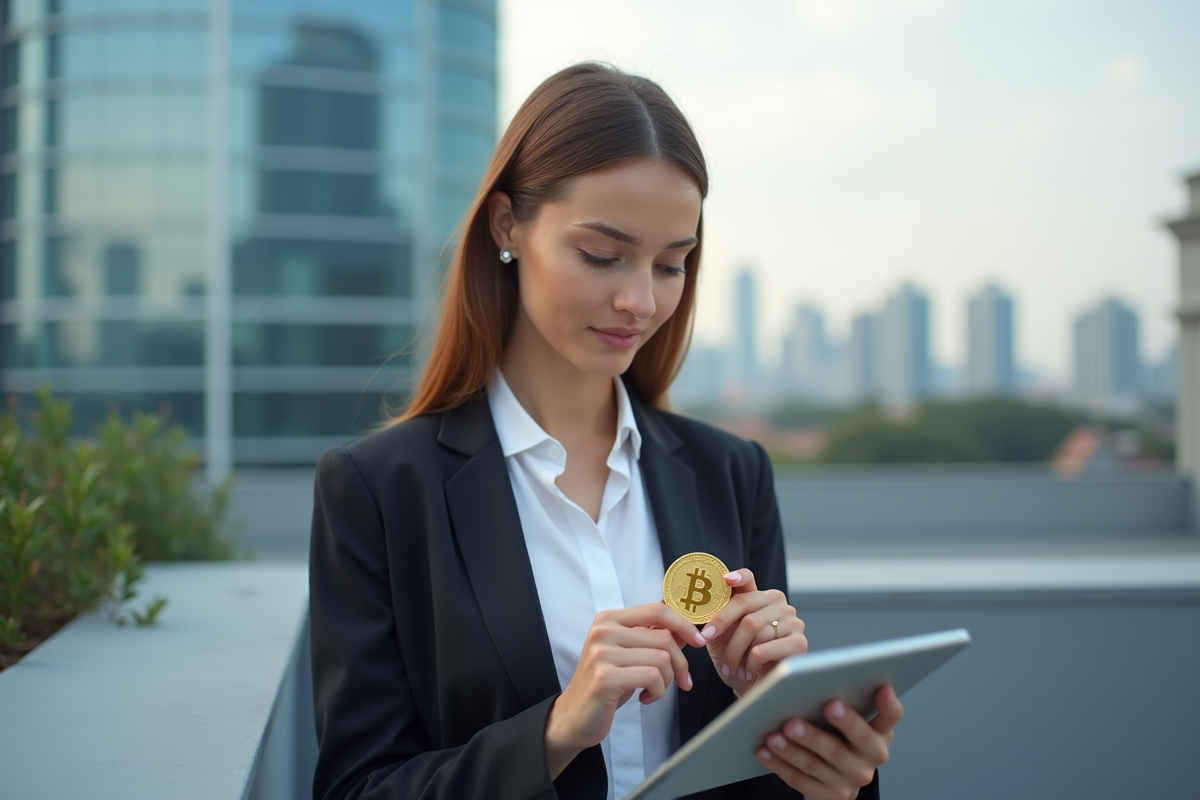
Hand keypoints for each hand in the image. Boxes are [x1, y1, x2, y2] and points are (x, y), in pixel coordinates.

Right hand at [545, 603, 704, 777]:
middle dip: (679, 664)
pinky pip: (651, 677)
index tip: (697, 641)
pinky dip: (658, 692)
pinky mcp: (605, 677)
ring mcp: (602, 652)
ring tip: (653, 690)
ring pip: (661, 658)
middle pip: (664, 637)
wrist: (574, 716)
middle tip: (679, 681)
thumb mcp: (629, 655)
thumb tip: (684, 629)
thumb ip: (652, 639)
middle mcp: (603, 630)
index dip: (683, 624)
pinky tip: (645, 698)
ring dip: (666, 681)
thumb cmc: (607, 685)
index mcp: (608, 619)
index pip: (657, 610)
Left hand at [697, 568, 806, 695]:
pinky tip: (749, 671)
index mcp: (761, 597)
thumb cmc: (738, 660)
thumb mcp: (722, 635)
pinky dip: (750, 663)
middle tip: (705, 639)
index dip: (738, 577)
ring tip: (732, 667)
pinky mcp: (799, 643)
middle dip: (721, 624)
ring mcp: (793, 621)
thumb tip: (700, 601)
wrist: (754, 689)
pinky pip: (764, 648)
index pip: (749, 579)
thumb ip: (716, 615)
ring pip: (753, 627)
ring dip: (735, 652)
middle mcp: (780, 604)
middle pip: (745, 604)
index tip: (726, 580)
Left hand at [756, 684, 904, 798]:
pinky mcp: (832, 796)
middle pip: (852, 741)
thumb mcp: (846, 717)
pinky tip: (764, 751)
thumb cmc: (836, 734)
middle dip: (828, 726)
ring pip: (820, 763)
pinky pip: (802, 780)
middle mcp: (872, 757)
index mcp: (880, 731)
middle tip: (798, 717)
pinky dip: (780, 765)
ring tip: (774, 734)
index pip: (891, 716)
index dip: (889, 704)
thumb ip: (840, 698)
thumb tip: (813, 678)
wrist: (833, 779)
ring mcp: (853, 779)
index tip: (881, 687)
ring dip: (794, 748)